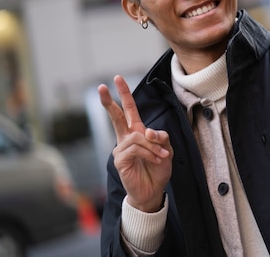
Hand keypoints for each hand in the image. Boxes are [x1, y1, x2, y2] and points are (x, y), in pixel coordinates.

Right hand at [98, 75, 172, 212]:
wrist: (153, 191)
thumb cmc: (158, 170)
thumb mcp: (166, 149)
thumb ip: (160, 137)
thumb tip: (147, 131)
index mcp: (136, 132)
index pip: (129, 110)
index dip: (124, 94)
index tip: (116, 78)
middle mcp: (126, 139)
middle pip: (117, 116)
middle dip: (110, 100)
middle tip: (102, 86)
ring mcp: (121, 149)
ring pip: (137, 136)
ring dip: (153, 146)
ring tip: (162, 156)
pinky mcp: (120, 160)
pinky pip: (136, 148)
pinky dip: (150, 153)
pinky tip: (156, 160)